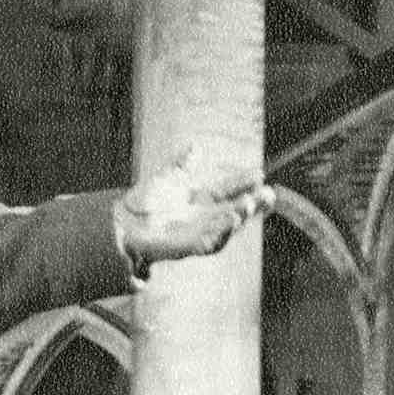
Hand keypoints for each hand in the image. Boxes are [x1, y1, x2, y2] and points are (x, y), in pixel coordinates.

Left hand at [116, 163, 269, 266]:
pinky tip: (227, 222)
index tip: (259, 173)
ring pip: (225, 228)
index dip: (244, 182)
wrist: (125, 223)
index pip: (230, 189)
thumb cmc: (148, 201)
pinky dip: (219, 233)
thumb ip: (183, 164)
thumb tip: (194, 147)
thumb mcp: (168, 178)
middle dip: (253, 204)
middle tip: (268, 194)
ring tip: (248, 205)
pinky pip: (208, 243)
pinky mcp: (188, 247)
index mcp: (205, 199)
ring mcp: (199, 233)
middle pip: (236, 211)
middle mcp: (207, 217)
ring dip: (238, 218)